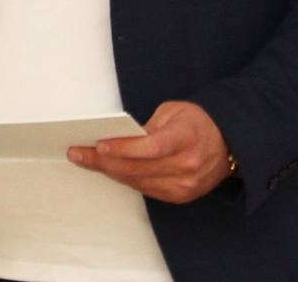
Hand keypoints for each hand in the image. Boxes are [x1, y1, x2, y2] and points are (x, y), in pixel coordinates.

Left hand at [69, 100, 232, 203]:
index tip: (98, 145)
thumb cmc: (197, 122)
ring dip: (110, 171)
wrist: (230, 142)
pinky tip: (110, 169)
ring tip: (86, 160)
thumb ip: (146, 126)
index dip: (122, 148)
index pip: (149, 147)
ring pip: (138, 181)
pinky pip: (146, 189)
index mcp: (185, 139)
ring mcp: (185, 184)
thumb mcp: (172, 112)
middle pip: (138, 168)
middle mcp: (187, 166)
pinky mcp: (182, 196)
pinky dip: (126, 179)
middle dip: (103, 161)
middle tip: (78, 154)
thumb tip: (117, 137)